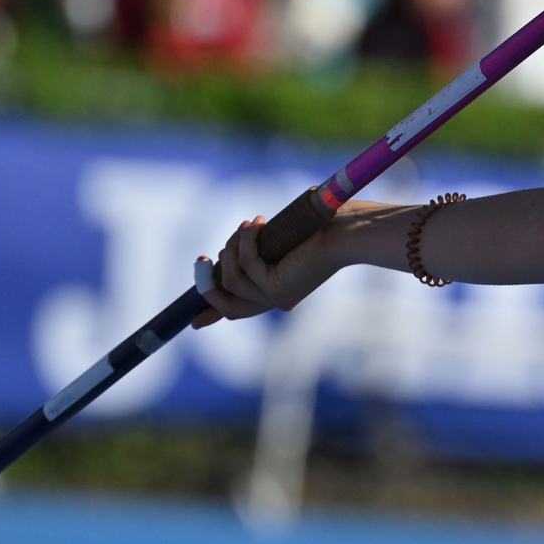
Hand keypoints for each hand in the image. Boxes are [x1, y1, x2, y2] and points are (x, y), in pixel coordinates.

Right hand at [190, 216, 337, 328]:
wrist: (350, 230)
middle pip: (227, 305)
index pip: (239, 309)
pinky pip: (245, 265)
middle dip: (208, 281)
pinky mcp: (278, 290)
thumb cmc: (322, 227)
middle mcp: (278, 300)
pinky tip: (258, 223)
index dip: (213, 313)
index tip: (194, 321)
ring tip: (250, 224)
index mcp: (280, 290)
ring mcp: (277, 298)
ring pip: (231, 280)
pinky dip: (246, 241)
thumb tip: (227, 250)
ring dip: (232, 248)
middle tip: (202, 258)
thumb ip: (256, 249)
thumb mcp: (279, 239)